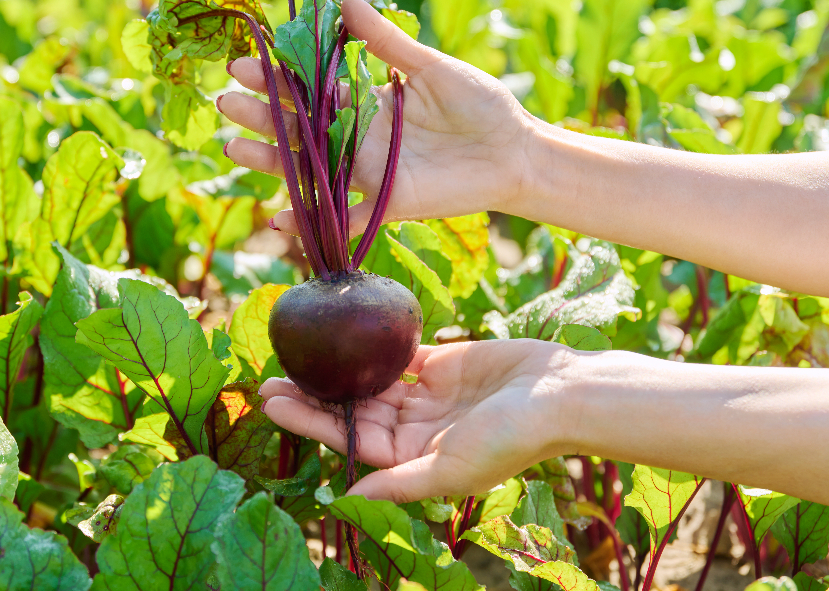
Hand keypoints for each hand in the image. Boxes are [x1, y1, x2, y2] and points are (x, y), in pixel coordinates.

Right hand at [219, 0, 533, 235]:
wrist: (513, 149)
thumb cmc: (478, 104)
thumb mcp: (430, 67)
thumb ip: (386, 41)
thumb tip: (346, 1)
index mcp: (363, 102)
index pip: (309, 89)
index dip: (276, 77)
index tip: (244, 63)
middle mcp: (356, 138)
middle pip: (297, 128)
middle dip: (260, 115)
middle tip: (227, 101)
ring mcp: (366, 173)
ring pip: (308, 169)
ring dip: (270, 161)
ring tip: (233, 148)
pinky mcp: (385, 203)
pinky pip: (342, 218)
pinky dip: (313, 222)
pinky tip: (278, 222)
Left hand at [258, 339, 574, 502]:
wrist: (560, 395)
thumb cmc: (511, 439)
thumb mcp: (450, 470)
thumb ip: (397, 482)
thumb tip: (345, 496)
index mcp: (413, 460)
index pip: (350, 440)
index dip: (310, 421)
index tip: (273, 402)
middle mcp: (414, 430)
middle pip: (352, 410)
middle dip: (312, 395)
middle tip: (268, 378)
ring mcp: (426, 395)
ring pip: (368, 381)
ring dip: (334, 369)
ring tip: (295, 352)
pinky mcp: (441, 363)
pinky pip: (397, 353)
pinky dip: (371, 345)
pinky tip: (341, 332)